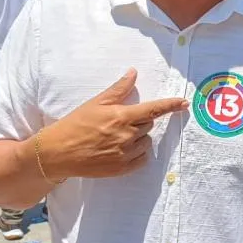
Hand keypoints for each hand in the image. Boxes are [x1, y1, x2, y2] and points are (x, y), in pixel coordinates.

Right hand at [37, 69, 188, 178]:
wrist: (58, 152)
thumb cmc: (75, 124)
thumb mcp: (96, 102)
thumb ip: (118, 89)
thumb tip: (133, 73)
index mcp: (121, 116)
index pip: (153, 110)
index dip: (171, 105)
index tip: (184, 103)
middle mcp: (126, 136)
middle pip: (149, 125)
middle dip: (141, 121)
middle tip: (121, 121)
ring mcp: (125, 154)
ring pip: (146, 142)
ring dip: (139, 138)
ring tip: (117, 137)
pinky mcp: (121, 169)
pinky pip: (142, 160)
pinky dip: (137, 153)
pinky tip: (121, 150)